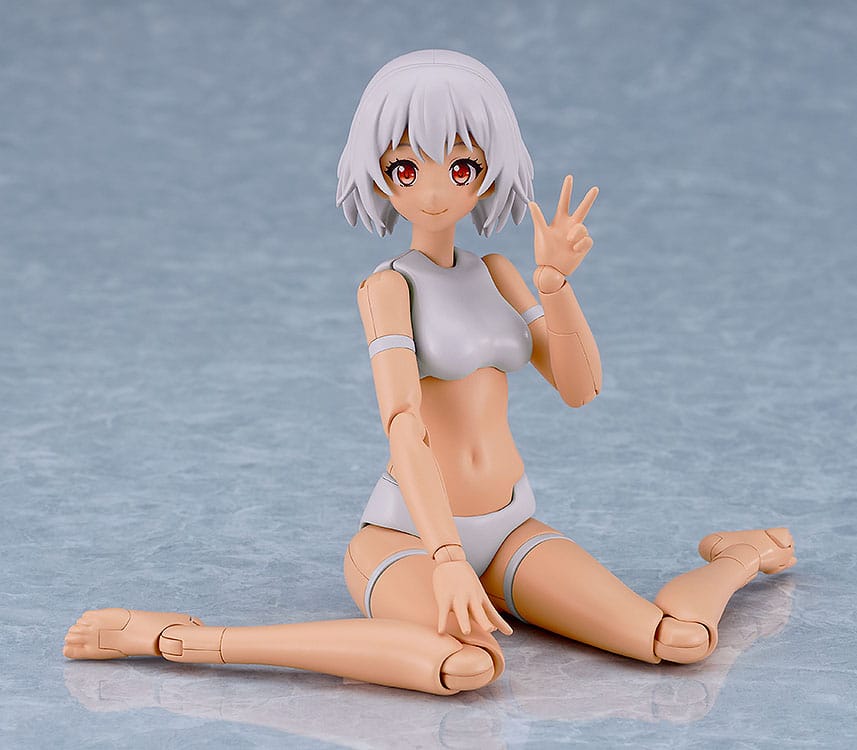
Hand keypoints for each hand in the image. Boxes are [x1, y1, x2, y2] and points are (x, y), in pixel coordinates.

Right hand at [432, 559, 512, 635]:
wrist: (451, 559)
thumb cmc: (465, 580)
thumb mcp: (477, 592)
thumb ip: (483, 610)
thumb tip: (493, 628)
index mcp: (480, 597)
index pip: (492, 612)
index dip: (500, 623)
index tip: (509, 633)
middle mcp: (471, 598)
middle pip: (478, 612)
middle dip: (484, 620)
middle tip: (489, 629)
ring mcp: (457, 598)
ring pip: (461, 611)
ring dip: (464, 621)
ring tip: (466, 632)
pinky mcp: (444, 598)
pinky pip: (443, 612)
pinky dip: (442, 622)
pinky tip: (441, 631)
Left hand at [530, 175, 597, 290]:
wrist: (549, 269)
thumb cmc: (543, 252)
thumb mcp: (540, 233)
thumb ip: (538, 217)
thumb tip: (531, 202)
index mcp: (559, 221)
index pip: (564, 202)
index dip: (567, 190)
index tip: (569, 177)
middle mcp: (570, 226)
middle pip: (582, 209)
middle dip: (588, 199)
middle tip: (595, 188)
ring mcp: (577, 236)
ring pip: (583, 227)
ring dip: (576, 233)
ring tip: (568, 241)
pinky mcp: (583, 246)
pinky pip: (587, 240)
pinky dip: (580, 244)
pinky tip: (573, 249)